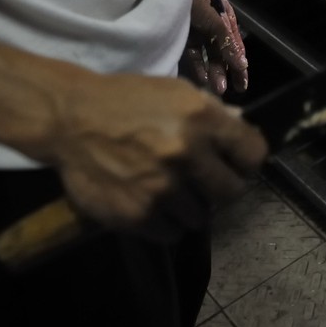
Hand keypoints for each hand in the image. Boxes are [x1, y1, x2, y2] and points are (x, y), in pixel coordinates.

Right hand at [51, 71, 267, 238]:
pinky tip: (151, 203)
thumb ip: (212, 114)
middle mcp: (186, 155)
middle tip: (204, 182)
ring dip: (190, 207)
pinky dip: (165, 223)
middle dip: (221, 188)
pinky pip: (171, 233)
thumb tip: (242, 131)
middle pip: (231, 192)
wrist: (71, 119)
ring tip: (170, 191)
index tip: (235, 164)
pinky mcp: (137, 215)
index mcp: (202, 119)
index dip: (246, 161)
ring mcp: (161, 189)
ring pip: (200, 217)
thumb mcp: (176, 93)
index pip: (253, 154)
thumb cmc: (127, 100)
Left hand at [181, 0, 248, 96]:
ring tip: (216, 90)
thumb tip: (242, 65)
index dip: (240, 68)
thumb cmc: (202, 2)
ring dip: (213, 72)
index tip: (242, 86)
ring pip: (209, 57)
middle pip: (223, 55)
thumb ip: (228, 44)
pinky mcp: (185, 37)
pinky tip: (202, 79)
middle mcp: (215, 29)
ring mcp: (200, 33)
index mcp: (228, 23)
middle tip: (227, 92)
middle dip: (226, 73)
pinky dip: (199, 66)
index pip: (236, 49)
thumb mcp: (218, 23)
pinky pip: (194, 55)